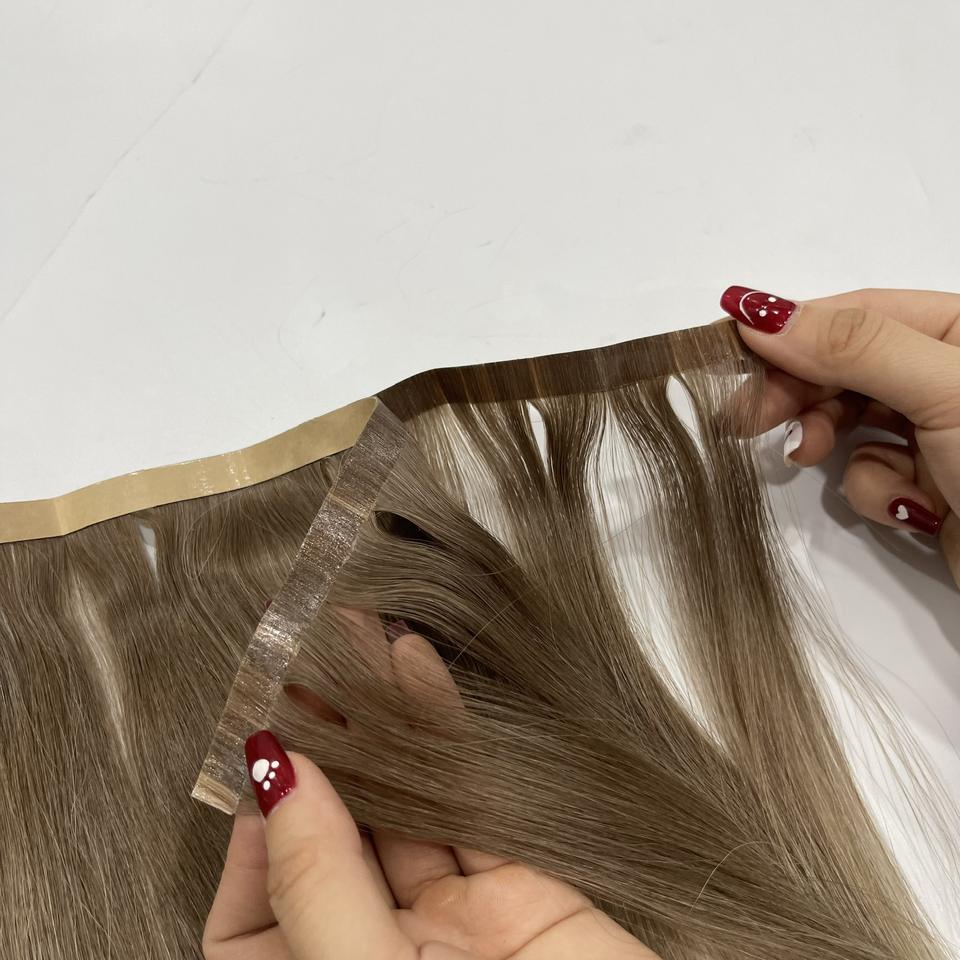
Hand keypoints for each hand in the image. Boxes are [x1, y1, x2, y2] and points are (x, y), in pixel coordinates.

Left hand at [203, 633, 656, 959]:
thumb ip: (318, 890)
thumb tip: (277, 777)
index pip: (252, 905)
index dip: (253, 819)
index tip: (259, 738)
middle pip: (330, 839)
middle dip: (320, 746)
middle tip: (308, 662)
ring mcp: (450, 929)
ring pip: (402, 806)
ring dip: (381, 722)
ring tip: (358, 641)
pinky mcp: (522, 896)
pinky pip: (471, 801)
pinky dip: (446, 733)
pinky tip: (420, 673)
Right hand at [720, 286, 959, 585]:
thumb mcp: (944, 388)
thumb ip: (854, 346)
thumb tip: (760, 312)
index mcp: (959, 327)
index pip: (855, 313)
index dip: (791, 329)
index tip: (732, 350)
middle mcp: (944, 372)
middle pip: (842, 367)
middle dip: (797, 392)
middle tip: (745, 418)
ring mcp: (935, 430)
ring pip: (848, 422)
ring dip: (832, 444)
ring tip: (810, 458)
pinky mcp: (924, 484)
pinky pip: (870, 474)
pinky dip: (876, 492)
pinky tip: (907, 507)